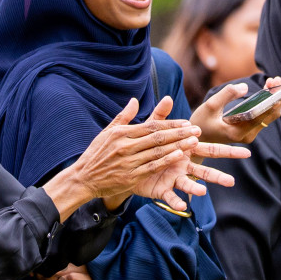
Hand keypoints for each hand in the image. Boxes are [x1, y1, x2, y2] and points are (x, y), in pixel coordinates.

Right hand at [67, 97, 202, 210]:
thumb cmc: (96, 154)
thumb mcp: (106, 132)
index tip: (186, 123)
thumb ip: (123, 117)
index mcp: (121, 133)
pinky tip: (179, 156)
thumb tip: (135, 100)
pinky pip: (152, 167)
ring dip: (177, 146)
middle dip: (179, 133)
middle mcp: (125, 146)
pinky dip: (166, 161)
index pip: (151, 126)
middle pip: (158, 137)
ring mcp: (128, 162)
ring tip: (194, 142)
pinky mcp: (130, 176)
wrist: (83, 179)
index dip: (171, 124)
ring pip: (157, 152)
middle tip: (197, 130)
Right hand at [192, 77, 280, 147]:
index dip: (273, 99)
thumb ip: (227, 94)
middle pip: (271, 115)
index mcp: (238, 131)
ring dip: (273, 98)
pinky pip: (263, 116)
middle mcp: (247, 135)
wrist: (198, 139)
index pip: (262, 114)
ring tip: (272, 82)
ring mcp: (249, 133)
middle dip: (277, 96)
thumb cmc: (201, 123)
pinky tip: (267, 90)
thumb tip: (245, 87)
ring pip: (269, 115)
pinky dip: (267, 103)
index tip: (274, 84)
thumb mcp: (210, 106)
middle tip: (275, 79)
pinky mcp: (249, 130)